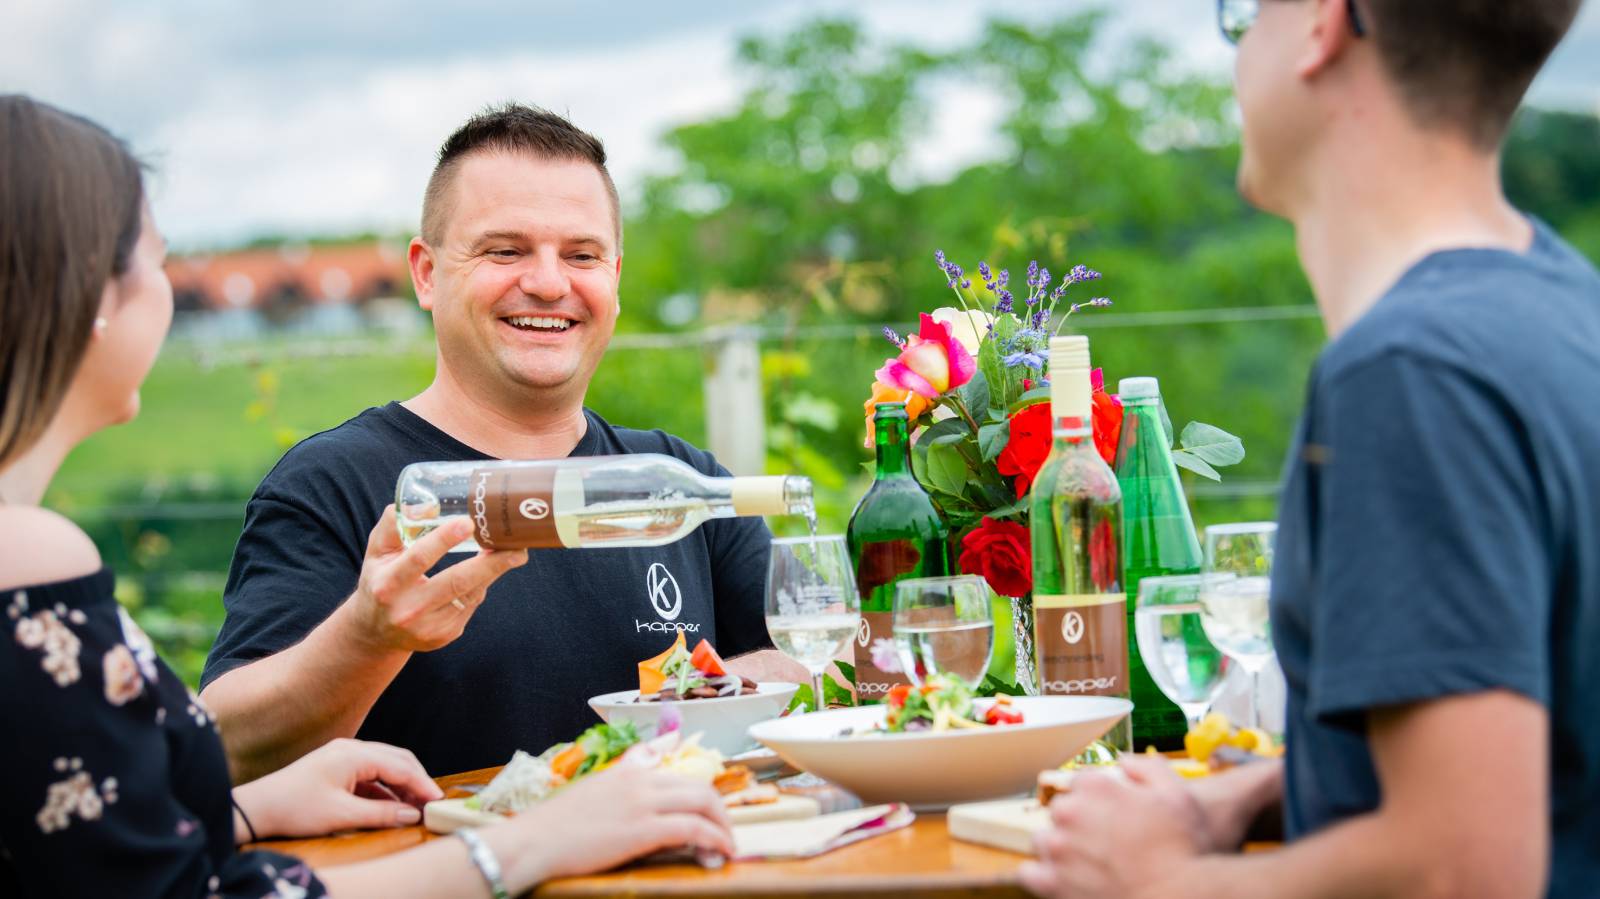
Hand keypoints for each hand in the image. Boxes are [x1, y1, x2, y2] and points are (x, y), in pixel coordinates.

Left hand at [233, 738, 443, 839]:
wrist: (256, 809)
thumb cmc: (295, 808)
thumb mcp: (342, 815)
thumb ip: (381, 813)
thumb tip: (412, 815)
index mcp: (354, 754)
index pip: (402, 767)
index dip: (423, 785)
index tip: (440, 802)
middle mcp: (352, 749)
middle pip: (397, 760)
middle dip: (417, 781)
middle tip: (432, 804)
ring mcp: (343, 757)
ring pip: (385, 766)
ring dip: (402, 786)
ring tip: (415, 808)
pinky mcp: (336, 768)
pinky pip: (371, 775)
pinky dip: (385, 789)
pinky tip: (391, 806)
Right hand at [347, 505, 527, 652]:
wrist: (376, 633)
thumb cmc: (379, 581)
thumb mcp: (377, 553)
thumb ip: (395, 524)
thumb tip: (430, 505)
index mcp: (387, 585)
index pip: (419, 559)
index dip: (444, 540)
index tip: (469, 523)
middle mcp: (408, 609)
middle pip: (457, 582)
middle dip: (491, 563)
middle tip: (517, 547)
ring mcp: (429, 627)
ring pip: (471, 594)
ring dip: (494, 572)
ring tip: (514, 553)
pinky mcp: (445, 635)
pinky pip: (471, 605)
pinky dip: (480, 586)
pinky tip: (486, 573)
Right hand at [490, 759, 735, 886]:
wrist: (531, 843)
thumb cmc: (554, 825)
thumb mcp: (593, 788)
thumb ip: (626, 770)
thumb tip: (657, 751)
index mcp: (628, 771)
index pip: (679, 774)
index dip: (701, 796)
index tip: (709, 815)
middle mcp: (639, 780)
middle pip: (698, 786)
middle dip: (719, 811)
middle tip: (724, 833)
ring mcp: (641, 802)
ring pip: (702, 802)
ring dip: (722, 826)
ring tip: (726, 847)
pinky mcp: (642, 829)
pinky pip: (692, 828)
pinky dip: (714, 838)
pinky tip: (719, 853)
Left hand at [1020, 757, 1206, 898]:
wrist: (1177, 896)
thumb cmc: (1182, 848)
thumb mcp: (1177, 795)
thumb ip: (1148, 768)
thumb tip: (1123, 762)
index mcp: (1095, 787)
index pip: (1081, 783)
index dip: (1099, 799)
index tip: (1114, 815)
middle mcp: (1070, 812)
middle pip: (1061, 810)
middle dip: (1079, 821)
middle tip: (1104, 841)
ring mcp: (1058, 848)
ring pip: (1045, 840)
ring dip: (1060, 847)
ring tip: (1086, 861)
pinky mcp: (1052, 883)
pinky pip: (1031, 873)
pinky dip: (1043, 875)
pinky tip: (1063, 878)